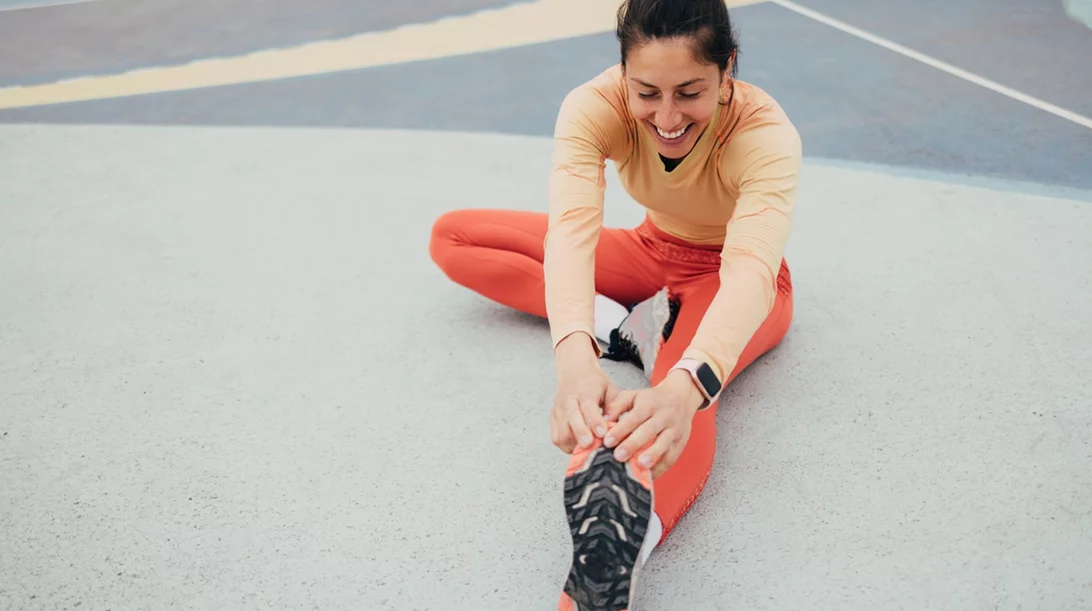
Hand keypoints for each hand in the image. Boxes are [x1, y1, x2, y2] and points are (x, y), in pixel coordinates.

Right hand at [549, 333, 615, 453]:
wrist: (574, 371)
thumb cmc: (594, 383)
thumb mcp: (610, 390)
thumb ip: (614, 408)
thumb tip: (615, 429)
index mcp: (585, 390)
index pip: (588, 406)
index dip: (594, 421)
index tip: (602, 433)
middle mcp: (569, 400)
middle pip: (571, 419)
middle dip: (580, 434)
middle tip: (590, 445)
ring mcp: (559, 410)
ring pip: (561, 432)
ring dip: (574, 444)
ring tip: (588, 449)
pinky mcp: (553, 419)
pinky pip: (556, 437)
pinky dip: (566, 446)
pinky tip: (578, 446)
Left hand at [601, 369, 705, 476]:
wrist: (680, 398)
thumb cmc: (651, 400)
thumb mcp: (633, 396)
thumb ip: (617, 406)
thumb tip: (603, 421)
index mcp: (650, 403)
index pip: (635, 417)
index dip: (621, 430)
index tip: (607, 442)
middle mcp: (664, 416)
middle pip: (649, 431)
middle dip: (633, 444)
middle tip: (618, 456)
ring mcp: (674, 430)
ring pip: (663, 444)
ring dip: (651, 456)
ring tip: (639, 466)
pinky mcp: (680, 443)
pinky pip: (671, 457)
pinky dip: (660, 468)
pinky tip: (648, 475)